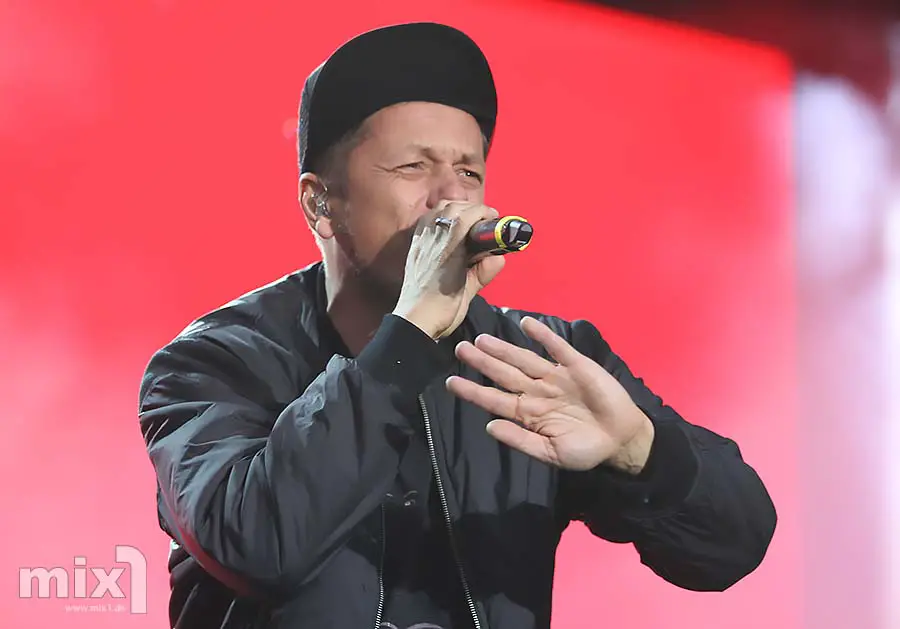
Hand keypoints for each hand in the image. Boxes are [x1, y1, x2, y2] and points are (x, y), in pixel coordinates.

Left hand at [393, 201, 505, 338]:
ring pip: (438, 210)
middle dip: (472, 209)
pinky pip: (427, 221)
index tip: (494, 218)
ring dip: (456, 209)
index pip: (467, 215)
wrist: (414, 320)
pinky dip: (440, 217)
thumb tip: (499, 258)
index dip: (484, 212)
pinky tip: (450, 229)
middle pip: (452, 206)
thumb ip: (483, 272)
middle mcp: (432, 240)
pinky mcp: (415, 247)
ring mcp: (421, 241)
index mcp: (448, 249)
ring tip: (469, 221)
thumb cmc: (441, 310)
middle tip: (485, 220)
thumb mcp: (468, 292)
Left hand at [446, 316, 654, 472]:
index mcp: (528, 413)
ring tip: (482, 339)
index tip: (451, 383)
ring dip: (504, 348)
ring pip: (524, 359)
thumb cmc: (585, 449)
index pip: (494, 399)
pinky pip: (557, 347)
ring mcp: (555, 376)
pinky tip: (526, 324)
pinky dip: (543, 335)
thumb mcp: (551, 453)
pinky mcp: (576, 365)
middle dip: (483, 362)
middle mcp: (536, 391)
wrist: (621, 439)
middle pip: (504, 373)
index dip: (473, 391)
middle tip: (460, 349)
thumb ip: (521, 440)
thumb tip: (489, 427)